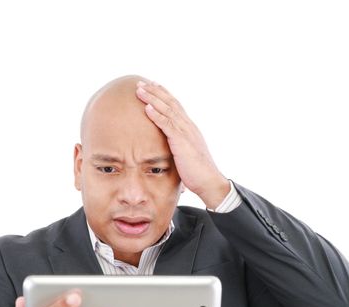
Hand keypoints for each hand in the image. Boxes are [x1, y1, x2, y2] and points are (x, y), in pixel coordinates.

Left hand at [135, 80, 229, 208]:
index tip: (152, 85)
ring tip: (139, 90)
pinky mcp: (181, 142)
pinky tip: (147, 108)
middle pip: (170, 103)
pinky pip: (167, 125)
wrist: (209, 181)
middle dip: (155, 91)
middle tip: (140, 82)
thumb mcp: (186, 154)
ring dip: (152, 98)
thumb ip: (177, 146)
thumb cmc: (197, 172)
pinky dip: (157, 115)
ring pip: (167, 110)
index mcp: (189, 128)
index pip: (175, 106)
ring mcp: (185, 132)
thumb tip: (168, 146)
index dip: (163, 94)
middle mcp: (188, 126)